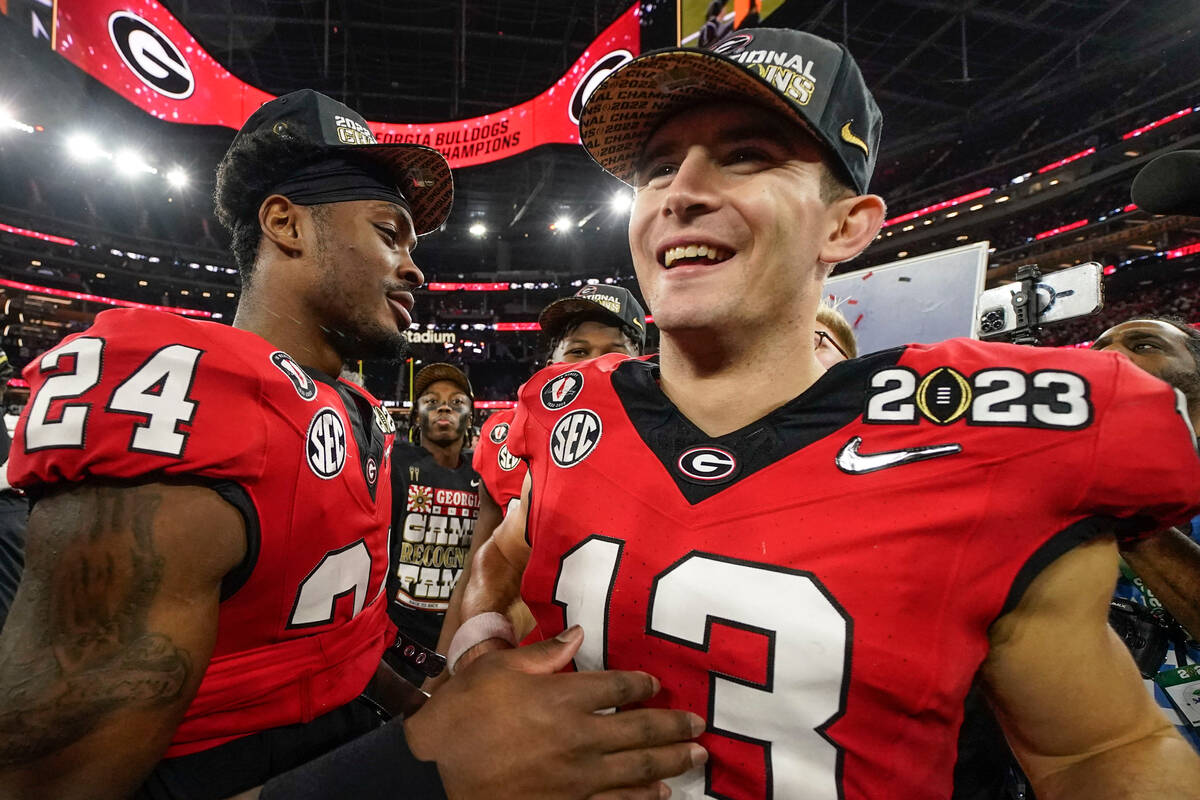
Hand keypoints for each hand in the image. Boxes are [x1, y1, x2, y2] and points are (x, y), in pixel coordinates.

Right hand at [405, 626, 705, 799]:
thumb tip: (579, 633)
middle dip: (674, 727)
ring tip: (696, 757)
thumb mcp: (497, 668)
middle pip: (640, 730)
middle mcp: (579, 736)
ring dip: (671, 763)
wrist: (434, 768)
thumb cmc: (463, 711)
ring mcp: (577, 777)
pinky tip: (659, 795)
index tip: (657, 683)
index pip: (618, 686)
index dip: (642, 683)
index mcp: (563, 696)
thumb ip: (543, 653)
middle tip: (700, 724)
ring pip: (638, 769)